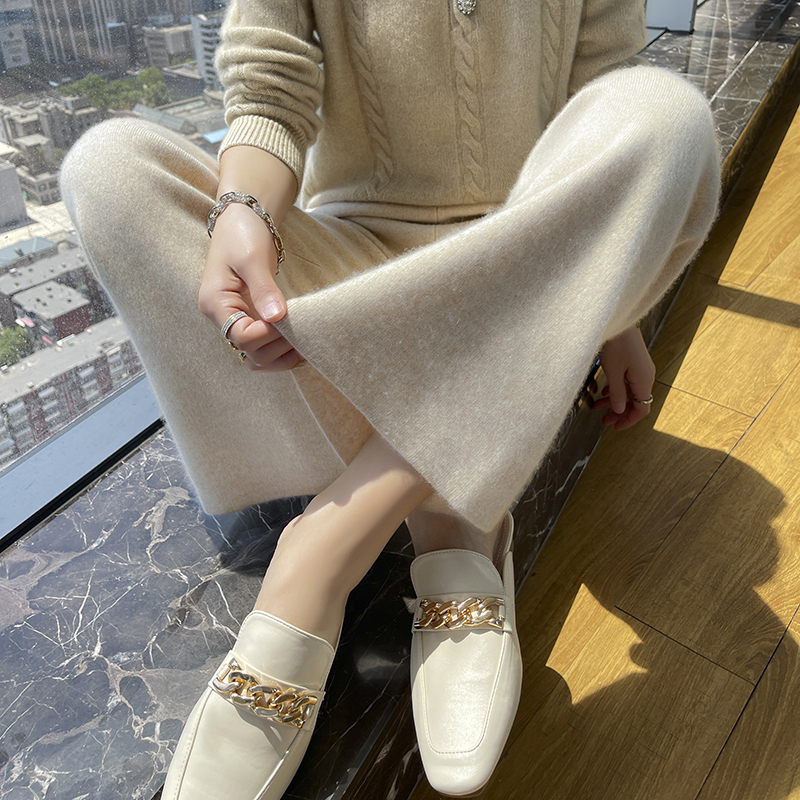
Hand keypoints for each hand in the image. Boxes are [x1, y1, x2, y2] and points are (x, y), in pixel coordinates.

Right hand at [198, 203, 302, 370]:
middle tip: (302, 330)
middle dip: (278, 346)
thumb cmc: (242, 233)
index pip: (240, 337)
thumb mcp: (252, 258)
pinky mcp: (252, 321)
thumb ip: (264, 288)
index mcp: (214, 303)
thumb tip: (277, 317)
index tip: (287, 318)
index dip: (267, 334)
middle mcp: (223, 318)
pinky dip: (284, 352)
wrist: (244, 219)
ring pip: (258, 358)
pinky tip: (302, 343)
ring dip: (282, 356)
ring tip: (306, 341)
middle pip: (250, 354)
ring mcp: (238, 321)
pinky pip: (266, 348)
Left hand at [594, 324, 655, 429]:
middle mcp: (646, 375)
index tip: (614, 427)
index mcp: (644, 380)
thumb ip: (617, 393)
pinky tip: (604, 391)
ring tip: (597, 407)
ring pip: (630, 392)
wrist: (617, 317)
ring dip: (615, 401)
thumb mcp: (613, 371)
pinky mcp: (633, 361)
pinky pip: (627, 381)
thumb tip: (619, 410)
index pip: (642, 409)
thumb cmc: (615, 341)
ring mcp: (640, 368)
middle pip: (636, 402)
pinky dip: (616, 389)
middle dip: (619, 413)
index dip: (628, 421)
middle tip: (603, 420)